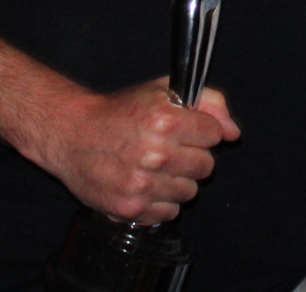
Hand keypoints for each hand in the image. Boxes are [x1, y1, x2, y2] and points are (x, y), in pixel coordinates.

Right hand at [29, 78, 241, 223]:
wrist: (72, 135)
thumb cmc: (119, 112)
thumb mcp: (163, 91)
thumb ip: (208, 102)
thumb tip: (233, 132)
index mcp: (165, 120)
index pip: (214, 135)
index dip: (201, 131)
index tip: (185, 130)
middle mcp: (155, 154)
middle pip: (206, 166)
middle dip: (192, 156)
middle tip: (169, 149)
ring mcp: (142, 184)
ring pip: (190, 192)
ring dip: (177, 181)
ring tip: (154, 167)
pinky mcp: (130, 209)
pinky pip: (169, 213)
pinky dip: (160, 202)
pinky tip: (144, 185)